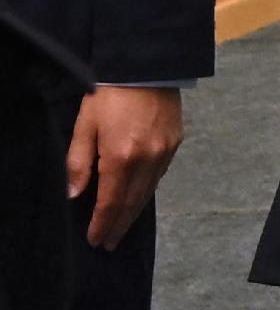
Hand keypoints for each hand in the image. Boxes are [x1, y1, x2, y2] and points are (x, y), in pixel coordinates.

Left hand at [65, 86, 182, 250]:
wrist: (146, 66)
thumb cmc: (108, 94)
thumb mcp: (84, 125)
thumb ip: (78, 161)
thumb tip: (74, 194)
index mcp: (121, 156)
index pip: (111, 201)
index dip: (102, 223)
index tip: (95, 240)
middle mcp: (147, 159)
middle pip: (132, 202)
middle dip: (119, 225)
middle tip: (109, 243)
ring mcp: (164, 152)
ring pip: (148, 191)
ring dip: (133, 212)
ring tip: (121, 226)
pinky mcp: (175, 143)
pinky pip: (159, 174)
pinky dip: (146, 190)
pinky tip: (138, 195)